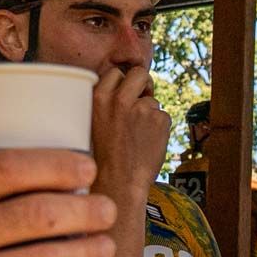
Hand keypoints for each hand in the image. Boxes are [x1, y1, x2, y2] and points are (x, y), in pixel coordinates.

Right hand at [92, 65, 172, 198]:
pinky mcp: (160, 121)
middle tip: (142, 99)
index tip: (124, 93)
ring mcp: (142, 109)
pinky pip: (164, 117)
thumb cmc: (102, 158)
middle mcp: (120, 99)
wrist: (117, 184)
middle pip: (140, 74)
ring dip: (150, 115)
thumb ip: (106, 104)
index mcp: (98, 98)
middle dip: (144, 84)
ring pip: (153, 101)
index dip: (122, 82)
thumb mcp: (92, 123)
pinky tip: (148, 145)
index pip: (115, 72)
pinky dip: (159, 130)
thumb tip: (127, 87)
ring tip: (138, 138)